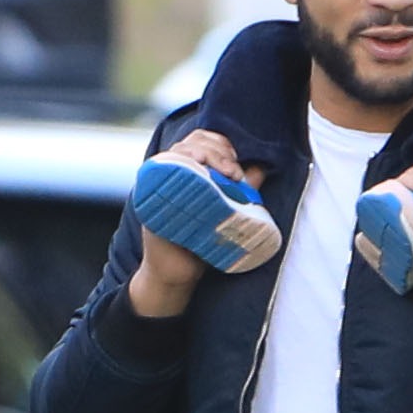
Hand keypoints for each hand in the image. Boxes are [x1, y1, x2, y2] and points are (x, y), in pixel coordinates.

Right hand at [128, 128, 265, 319]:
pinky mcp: (150, 196)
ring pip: (180, 152)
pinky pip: (162, 171)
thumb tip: (262, 167)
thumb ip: (242, 189)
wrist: (178, 272)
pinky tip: (200, 173)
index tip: (237, 165)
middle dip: (218, 151)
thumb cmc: (201, 241)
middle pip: (193, 141)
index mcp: (188, 171)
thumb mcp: (226, 210)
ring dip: (205, 155)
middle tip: (234, 172)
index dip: (222, 145)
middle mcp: (171, 172)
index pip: (203, 139)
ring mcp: (159, 183)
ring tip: (225, 173)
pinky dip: (182, 166)